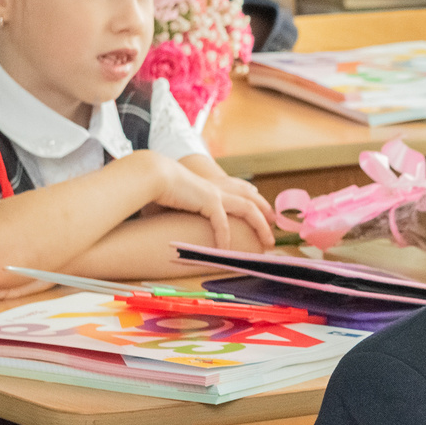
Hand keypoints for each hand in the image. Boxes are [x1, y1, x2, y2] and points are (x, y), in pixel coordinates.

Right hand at [131, 152, 274, 247]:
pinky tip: (225, 250)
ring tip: (267, 242)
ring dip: (260, 226)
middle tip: (274, 229)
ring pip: (248, 210)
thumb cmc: (157, 187)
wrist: (151, 174)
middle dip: (266, 214)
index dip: (253, 199)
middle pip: (250, 200)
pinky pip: (222, 224)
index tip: (263, 209)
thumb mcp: (175, 200)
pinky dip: (225, 237)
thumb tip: (173, 225)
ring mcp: (215, 194)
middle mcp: (218, 189)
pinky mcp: (208, 201)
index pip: (239, 191)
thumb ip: (181, 211)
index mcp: (212, 187)